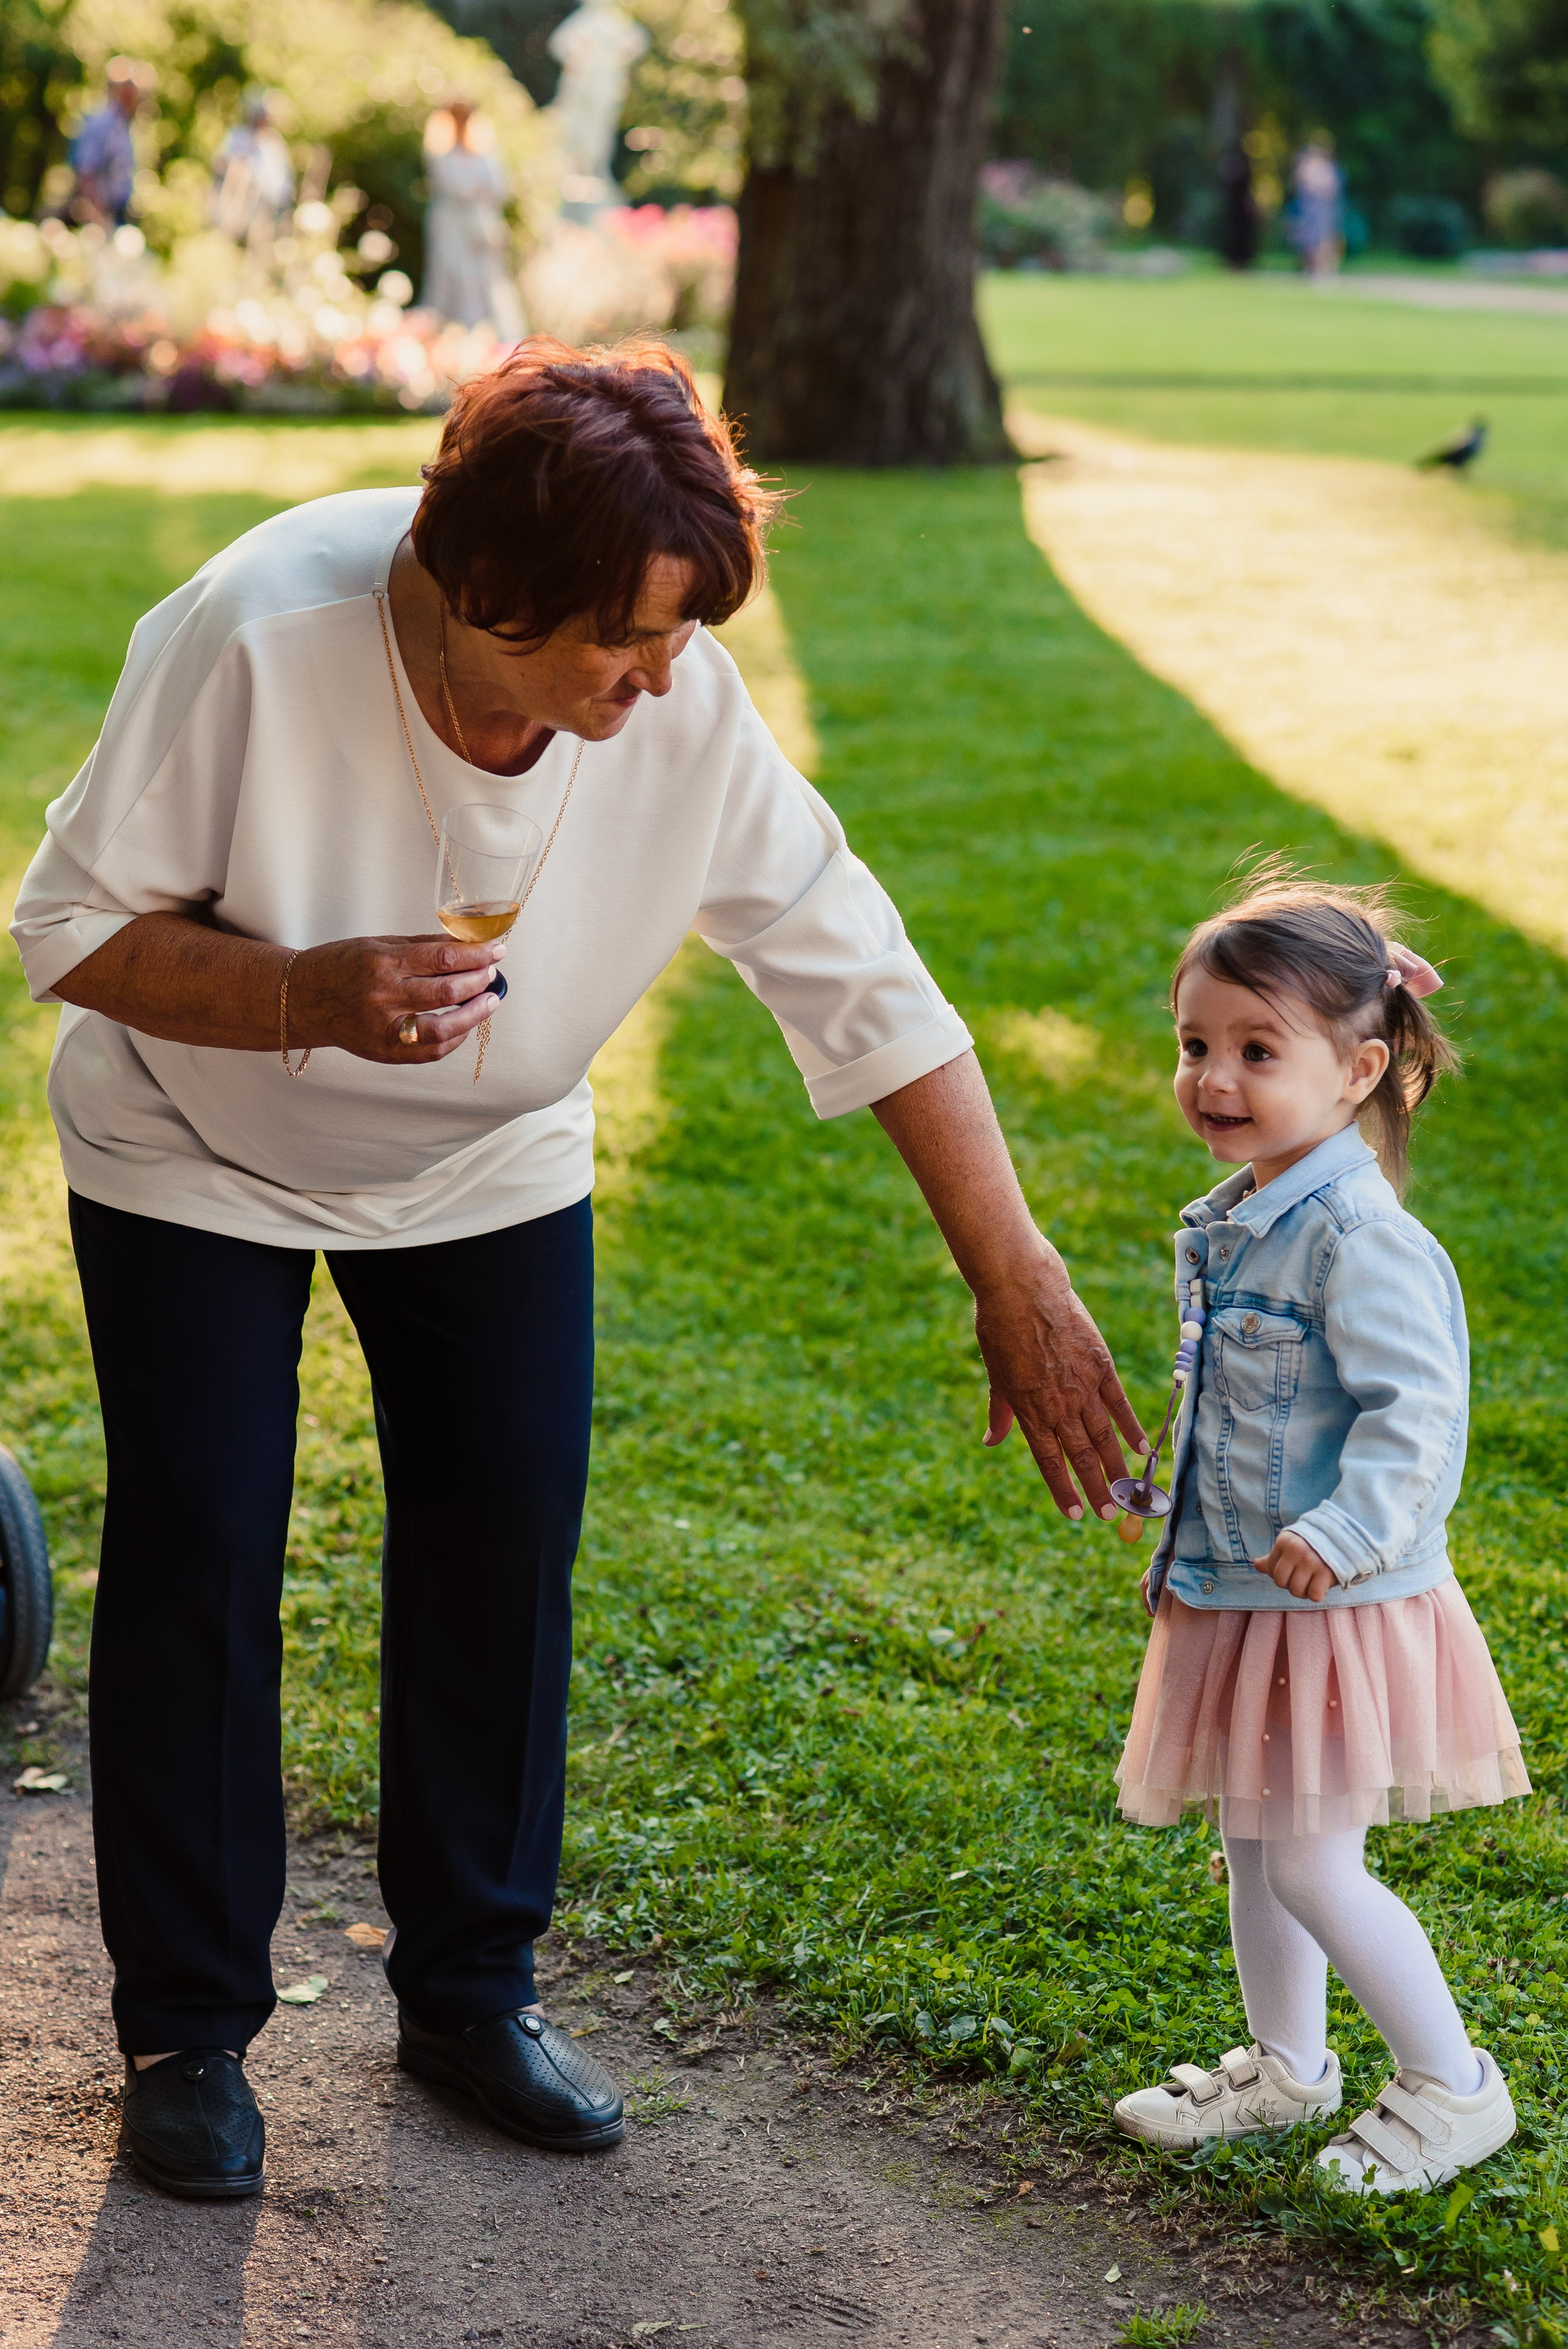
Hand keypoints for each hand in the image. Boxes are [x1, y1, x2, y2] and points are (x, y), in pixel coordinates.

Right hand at [289, 933, 504, 1063]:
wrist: (302, 999)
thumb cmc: (341, 966)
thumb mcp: (378, 944)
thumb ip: (422, 946)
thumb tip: (466, 943)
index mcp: (382, 963)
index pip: (442, 958)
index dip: (476, 954)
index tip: (496, 950)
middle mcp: (383, 996)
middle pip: (447, 990)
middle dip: (479, 980)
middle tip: (492, 972)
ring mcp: (383, 1028)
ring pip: (444, 1027)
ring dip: (474, 1013)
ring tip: (490, 1000)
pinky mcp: (384, 1051)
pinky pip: (430, 1051)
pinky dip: (454, 1038)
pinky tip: (465, 1024)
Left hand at [976, 1246, 1148, 1521]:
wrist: (1021, 1287)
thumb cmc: (999, 1327)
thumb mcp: (995, 1374)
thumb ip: (1001, 1412)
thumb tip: (992, 1440)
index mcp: (1029, 1410)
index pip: (1048, 1461)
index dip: (1063, 1490)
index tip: (1075, 1514)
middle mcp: (1058, 1404)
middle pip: (1080, 1455)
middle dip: (1097, 1489)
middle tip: (1110, 1514)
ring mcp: (1082, 1386)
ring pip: (1103, 1435)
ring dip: (1116, 1466)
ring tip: (1129, 1492)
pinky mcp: (1101, 1365)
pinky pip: (1119, 1403)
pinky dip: (1131, 1427)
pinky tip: (1143, 1448)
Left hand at [1252, 1529, 1334, 1602]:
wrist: (1344, 1538)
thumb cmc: (1313, 1545)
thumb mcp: (1292, 1545)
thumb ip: (1274, 1557)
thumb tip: (1256, 1565)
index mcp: (1285, 1542)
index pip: (1271, 1570)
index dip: (1282, 1574)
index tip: (1294, 1569)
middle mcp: (1296, 1550)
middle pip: (1281, 1582)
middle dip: (1290, 1584)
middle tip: (1302, 1578)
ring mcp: (1311, 1561)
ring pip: (1296, 1591)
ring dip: (1304, 1591)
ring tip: (1311, 1581)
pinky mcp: (1326, 1572)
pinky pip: (1314, 1595)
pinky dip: (1317, 1594)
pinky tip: (1321, 1584)